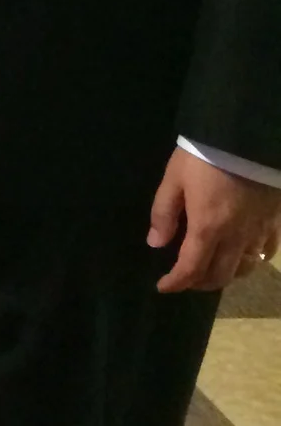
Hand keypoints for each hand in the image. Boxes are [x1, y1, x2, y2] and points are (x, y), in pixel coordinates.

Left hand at [150, 147, 280, 291]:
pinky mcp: (274, 223)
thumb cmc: (204, 157)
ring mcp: (258, 232)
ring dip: (225, 276)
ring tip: (210, 270)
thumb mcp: (174, 179)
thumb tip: (156, 243)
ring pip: (244, 269)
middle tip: (184, 279)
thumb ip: (164, 213)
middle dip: (199, 284)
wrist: (246, 139)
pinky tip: (241, 256)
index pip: (191, 268)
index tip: (163, 287)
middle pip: (220, 276)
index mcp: (207, 228)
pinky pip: (265, 253)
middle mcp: (235, 238)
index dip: (176, 282)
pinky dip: (251, 261)